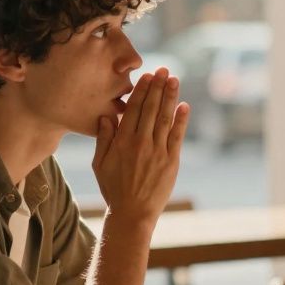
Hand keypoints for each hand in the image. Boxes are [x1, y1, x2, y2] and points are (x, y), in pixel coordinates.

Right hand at [92, 68, 188, 224]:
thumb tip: (107, 115)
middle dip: (158, 87)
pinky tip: (184, 106)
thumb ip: (104, 138)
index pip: (134, 109)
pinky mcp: (171, 161)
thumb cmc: (114, 189)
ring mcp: (158, 151)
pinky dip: (181, 119)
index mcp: (122, 141)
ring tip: (174, 80)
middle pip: (151, 108)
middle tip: (164, 70)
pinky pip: (177, 135)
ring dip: (171, 97)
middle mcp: (141, 143)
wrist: (132, 214)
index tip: (147, 76)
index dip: (142, 91)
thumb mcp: (100, 164)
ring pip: (165, 118)